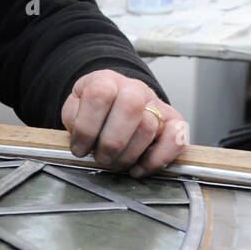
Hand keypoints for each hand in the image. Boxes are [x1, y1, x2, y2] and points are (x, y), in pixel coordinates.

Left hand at [60, 70, 187, 177]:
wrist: (116, 101)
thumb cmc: (95, 109)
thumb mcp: (75, 108)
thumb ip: (74, 120)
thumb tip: (82, 139)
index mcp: (106, 81)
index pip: (99, 95)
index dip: (86, 128)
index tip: (79, 148)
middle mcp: (134, 88)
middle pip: (130, 109)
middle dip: (111, 144)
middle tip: (101, 158)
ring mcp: (156, 104)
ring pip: (149, 127)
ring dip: (128, 156)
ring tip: (115, 163)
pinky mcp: (173, 121)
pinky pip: (176, 139)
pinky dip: (157, 160)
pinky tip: (138, 169)